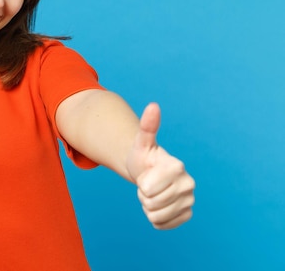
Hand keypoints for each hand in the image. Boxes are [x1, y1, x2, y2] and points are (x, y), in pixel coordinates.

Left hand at [126, 103, 194, 228]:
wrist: (149, 172)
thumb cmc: (144, 157)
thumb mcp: (141, 142)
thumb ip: (148, 126)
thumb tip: (153, 105)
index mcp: (177, 166)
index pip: (147, 189)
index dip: (141, 183)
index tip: (146, 174)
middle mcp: (189, 183)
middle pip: (151, 203)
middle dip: (144, 195)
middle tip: (148, 183)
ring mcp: (190, 200)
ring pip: (156, 215)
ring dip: (148, 206)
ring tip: (153, 192)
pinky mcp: (187, 214)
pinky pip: (163, 225)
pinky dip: (155, 218)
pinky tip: (158, 204)